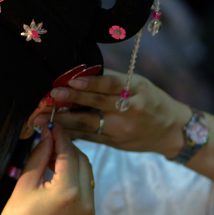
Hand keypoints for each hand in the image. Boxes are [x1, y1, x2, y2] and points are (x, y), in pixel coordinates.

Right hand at [0, 124, 94, 214]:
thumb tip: (47, 132)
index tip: (52, 121)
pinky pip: (86, 184)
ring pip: (87, 171)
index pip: (69, 153)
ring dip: (72, 158)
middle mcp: (85, 200)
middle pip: (82, 160)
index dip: (60, 135)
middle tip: (49, 135)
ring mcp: (89, 208)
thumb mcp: (25, 183)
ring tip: (51, 150)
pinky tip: (57, 167)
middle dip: (67, 145)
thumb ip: (40, 155)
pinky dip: (74, 172)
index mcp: (68, 192)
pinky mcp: (87, 213)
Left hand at [41, 69, 190, 158]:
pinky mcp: (114, 143)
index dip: (90, 83)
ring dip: (63, 121)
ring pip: (88, 125)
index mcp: (136, 90)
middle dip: (70, 101)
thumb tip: (80, 71)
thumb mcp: (138, 84)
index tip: (70, 81)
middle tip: (50, 97)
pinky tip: (53, 130)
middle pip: (96, 105)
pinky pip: (88, 137)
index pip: (110, 85)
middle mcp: (129, 110)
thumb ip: (112, 80)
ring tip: (42, 118)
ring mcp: (121, 129)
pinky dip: (70, 133)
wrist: (171, 131)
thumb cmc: (151, 101)